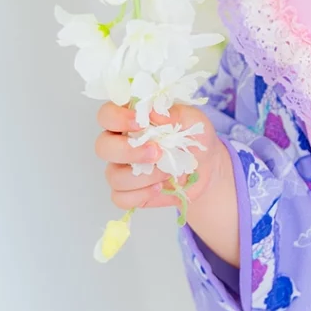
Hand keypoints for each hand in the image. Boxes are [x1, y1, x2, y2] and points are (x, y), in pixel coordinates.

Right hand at [95, 102, 226, 211]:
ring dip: (142, 176)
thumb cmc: (195, 138)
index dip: (116, 118)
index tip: (141, 123)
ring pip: (113, 175)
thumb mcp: (193, 120)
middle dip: (128, 151)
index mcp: (131, 120)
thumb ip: (175, 113)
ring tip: (168, 171)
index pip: (107, 114)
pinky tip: (159, 187)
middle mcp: (120, 143)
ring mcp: (122, 168)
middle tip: (157, 152)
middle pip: (102, 147)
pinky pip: (120, 197)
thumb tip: (154, 113)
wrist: (208, 169)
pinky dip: (141, 194)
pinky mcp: (128, 191)